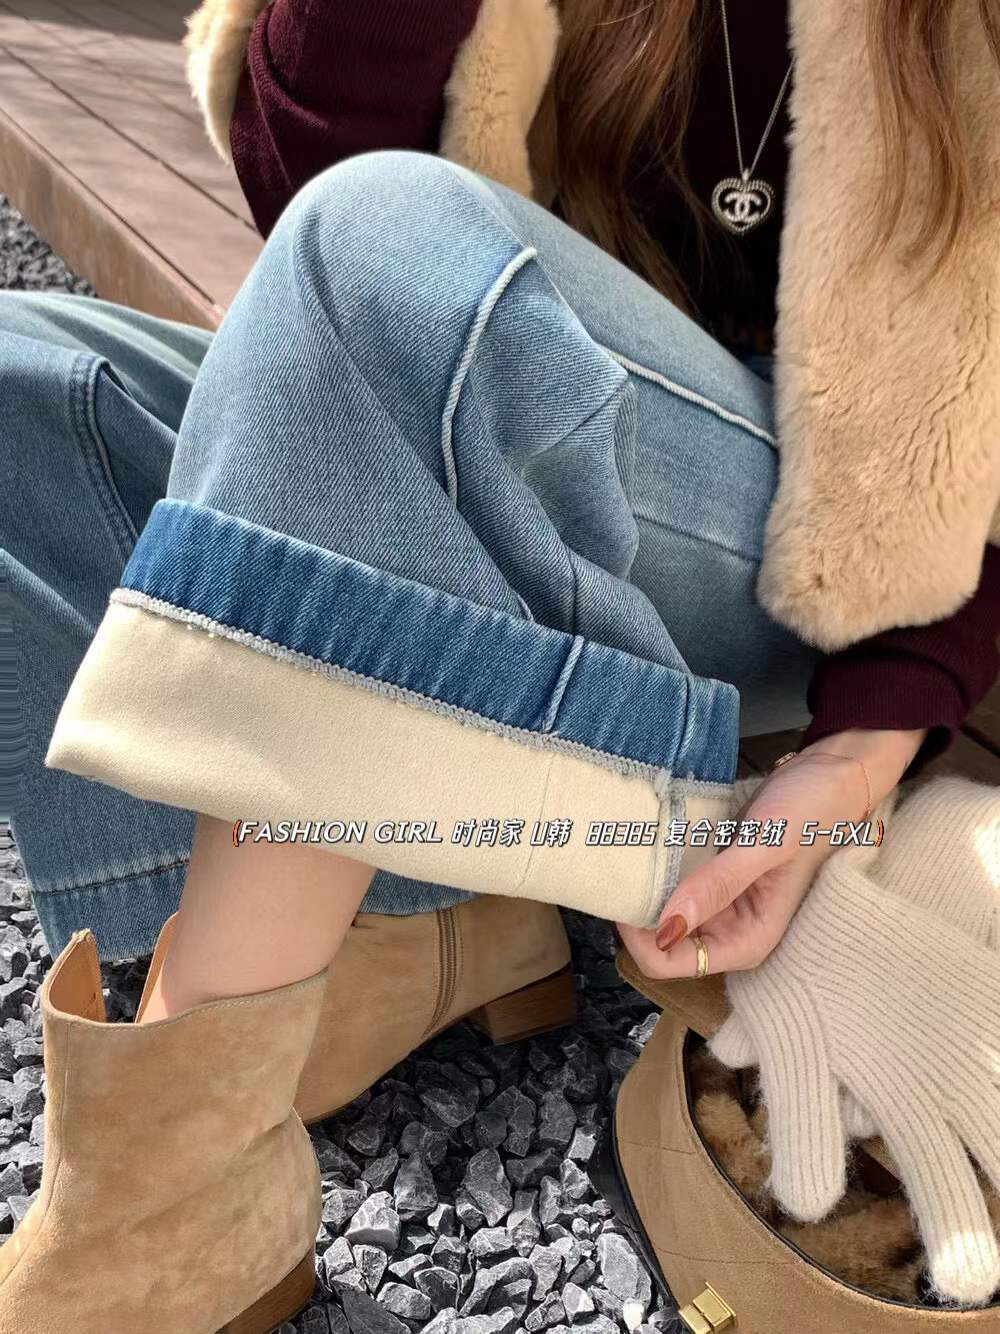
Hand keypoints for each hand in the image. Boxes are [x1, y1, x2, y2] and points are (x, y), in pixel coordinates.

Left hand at [618, 727, 926, 978]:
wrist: (834, 772)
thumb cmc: (813, 811)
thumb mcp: (765, 845)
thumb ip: (719, 885)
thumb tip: (666, 928)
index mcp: (746, 940)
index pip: (669, 962)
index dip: (638, 935)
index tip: (623, 891)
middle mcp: (730, 928)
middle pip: (659, 938)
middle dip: (635, 909)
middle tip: (617, 866)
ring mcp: (721, 900)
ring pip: (662, 907)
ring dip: (643, 885)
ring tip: (626, 851)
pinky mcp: (714, 872)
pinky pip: (672, 878)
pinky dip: (656, 864)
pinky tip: (646, 839)